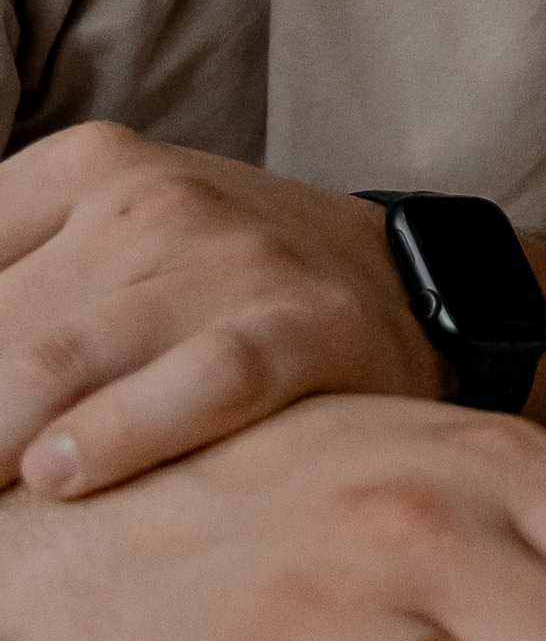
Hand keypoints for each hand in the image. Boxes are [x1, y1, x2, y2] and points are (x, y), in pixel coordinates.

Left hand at [0, 126, 436, 499]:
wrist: (411, 288)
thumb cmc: (220, 291)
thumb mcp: (107, 249)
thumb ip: (15, 289)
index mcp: (85, 166)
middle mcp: (149, 200)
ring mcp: (228, 261)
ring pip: (59, 359)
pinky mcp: (300, 327)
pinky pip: (196, 384)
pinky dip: (117, 432)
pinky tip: (57, 474)